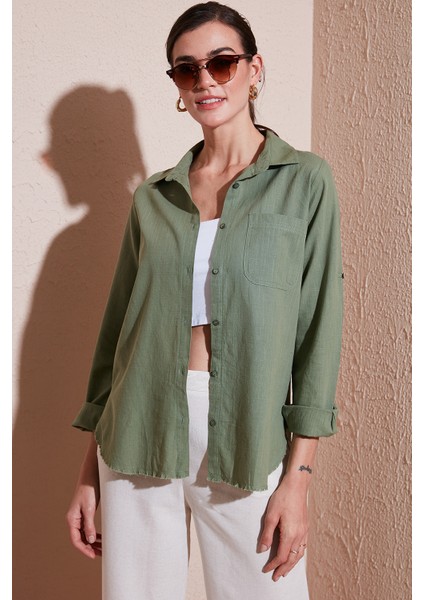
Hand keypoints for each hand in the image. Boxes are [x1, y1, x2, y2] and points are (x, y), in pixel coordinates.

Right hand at [66, 436, 100, 558]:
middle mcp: (74, 519)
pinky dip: (94, 534)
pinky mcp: (85, 513)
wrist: (91, 474)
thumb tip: (91, 540)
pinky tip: (102, 537)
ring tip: (104, 548)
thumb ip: (89, 525)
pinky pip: (88, 528)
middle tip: (102, 554)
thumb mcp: (90, 508)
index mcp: (72, 519)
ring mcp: (79, 517)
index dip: (84, 549)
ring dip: (93, 542)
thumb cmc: (89, 489)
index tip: (94, 555)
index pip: (76, 540)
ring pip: (85, 535)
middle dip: (90, 548)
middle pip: (80, 539)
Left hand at [258, 479, 307, 580]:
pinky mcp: (306, 527)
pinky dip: (298, 556)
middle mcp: (299, 535)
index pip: (281, 556)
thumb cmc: (282, 498)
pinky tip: (295, 556)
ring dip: (292, 565)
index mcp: (290, 534)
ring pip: (299, 554)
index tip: (265, 570)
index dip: (273, 565)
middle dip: (283, 569)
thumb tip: (262, 550)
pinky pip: (303, 547)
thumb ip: (267, 534)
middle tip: (276, 577)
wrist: (297, 486)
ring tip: (285, 571)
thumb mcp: (271, 515)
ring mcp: (304, 531)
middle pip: (292, 558)